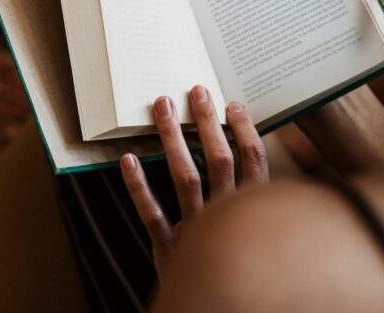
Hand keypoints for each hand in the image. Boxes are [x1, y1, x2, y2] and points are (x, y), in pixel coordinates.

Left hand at [120, 85, 268, 279]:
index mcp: (253, 212)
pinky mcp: (170, 251)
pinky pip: (151, 215)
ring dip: (172, 139)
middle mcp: (227, 218)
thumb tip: (249, 155)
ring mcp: (197, 234)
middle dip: (207, 123)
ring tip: (162, 107)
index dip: (244, 130)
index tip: (232, 103)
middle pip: (219, 161)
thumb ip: (253, 200)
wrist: (217, 309)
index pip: (253, 162)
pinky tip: (128, 159)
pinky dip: (138, 186)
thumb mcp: (256, 231)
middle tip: (196, 91)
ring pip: (185, 177)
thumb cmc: (240, 266)